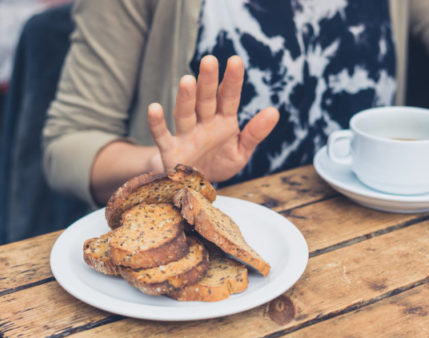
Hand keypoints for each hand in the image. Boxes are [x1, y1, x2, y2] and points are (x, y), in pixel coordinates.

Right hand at [147, 55, 278, 180]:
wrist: (196, 186)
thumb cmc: (219, 163)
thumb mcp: (241, 151)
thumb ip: (255, 133)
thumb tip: (274, 111)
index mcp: (223, 121)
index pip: (228, 97)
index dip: (232, 80)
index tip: (235, 60)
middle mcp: (203, 124)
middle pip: (205, 100)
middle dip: (207, 81)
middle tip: (209, 60)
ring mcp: (186, 135)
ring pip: (185, 113)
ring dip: (186, 98)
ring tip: (187, 80)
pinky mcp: (170, 151)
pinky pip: (162, 135)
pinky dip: (157, 123)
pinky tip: (154, 108)